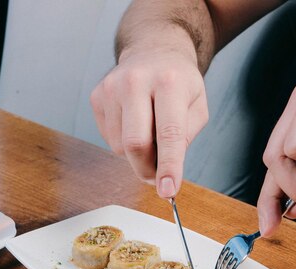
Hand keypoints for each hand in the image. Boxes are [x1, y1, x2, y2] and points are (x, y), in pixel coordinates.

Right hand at [90, 48, 208, 197]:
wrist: (153, 50)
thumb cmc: (179, 82)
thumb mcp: (197, 106)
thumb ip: (185, 139)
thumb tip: (165, 173)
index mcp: (170, 83)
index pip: (168, 134)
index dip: (168, 166)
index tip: (167, 191)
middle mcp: (137, 81)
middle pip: (135, 144)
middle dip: (147, 170)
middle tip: (158, 177)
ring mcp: (112, 87)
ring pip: (119, 146)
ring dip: (137, 154)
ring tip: (149, 133)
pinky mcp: (97, 96)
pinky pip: (108, 138)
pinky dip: (123, 142)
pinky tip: (134, 122)